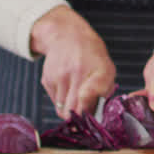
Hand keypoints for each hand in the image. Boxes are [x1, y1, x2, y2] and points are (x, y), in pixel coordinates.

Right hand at [29, 5, 115, 119]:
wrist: (67, 36)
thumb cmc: (91, 56)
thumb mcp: (107, 69)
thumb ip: (104, 91)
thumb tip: (94, 116)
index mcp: (98, 70)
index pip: (89, 96)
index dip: (87, 110)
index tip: (88, 115)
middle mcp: (77, 73)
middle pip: (72, 111)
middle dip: (78, 117)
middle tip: (84, 112)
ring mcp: (59, 77)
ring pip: (62, 109)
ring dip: (69, 108)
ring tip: (76, 93)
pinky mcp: (47, 80)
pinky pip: (54, 101)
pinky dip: (61, 99)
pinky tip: (66, 85)